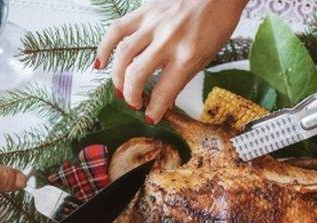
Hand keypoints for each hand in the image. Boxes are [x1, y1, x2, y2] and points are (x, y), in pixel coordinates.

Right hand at [96, 0, 249, 123]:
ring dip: (117, 78)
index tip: (150, 118)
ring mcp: (153, 25)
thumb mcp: (206, 57)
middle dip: (131, 96)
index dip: (154, 110)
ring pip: (123, 55)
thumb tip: (165, 102)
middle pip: (136, 75)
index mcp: (187, 56)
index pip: (163, 91)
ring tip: (120, 90)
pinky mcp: (144, 11)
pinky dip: (105, 48)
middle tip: (134, 104)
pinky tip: (100, 64)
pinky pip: (117, 30)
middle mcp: (167, 41)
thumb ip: (182, 78)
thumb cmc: (216, 23)